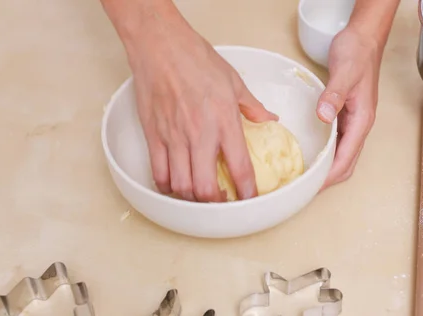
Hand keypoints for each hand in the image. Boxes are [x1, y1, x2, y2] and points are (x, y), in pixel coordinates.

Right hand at [125, 14, 276, 201]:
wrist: (161, 46)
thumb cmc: (197, 59)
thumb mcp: (234, 82)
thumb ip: (253, 107)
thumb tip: (269, 120)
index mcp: (224, 122)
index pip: (239, 168)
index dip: (247, 191)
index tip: (250, 199)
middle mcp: (199, 135)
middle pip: (205, 189)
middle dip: (216, 203)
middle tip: (222, 200)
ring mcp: (173, 138)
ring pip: (181, 186)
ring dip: (192, 198)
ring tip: (200, 195)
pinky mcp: (153, 136)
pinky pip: (158, 173)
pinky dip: (167, 185)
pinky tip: (176, 183)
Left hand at [316, 27, 382, 189]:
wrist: (364, 38)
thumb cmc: (357, 53)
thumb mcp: (344, 72)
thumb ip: (334, 95)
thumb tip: (324, 117)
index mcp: (362, 120)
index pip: (346, 158)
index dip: (330, 176)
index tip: (312, 188)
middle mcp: (359, 125)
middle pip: (346, 163)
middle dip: (328, 180)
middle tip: (304, 188)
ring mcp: (353, 121)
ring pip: (342, 155)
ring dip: (326, 168)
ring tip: (304, 177)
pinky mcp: (345, 115)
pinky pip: (336, 142)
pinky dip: (325, 153)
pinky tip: (310, 153)